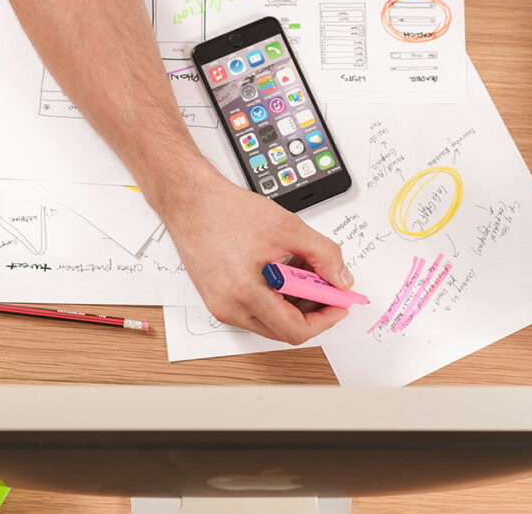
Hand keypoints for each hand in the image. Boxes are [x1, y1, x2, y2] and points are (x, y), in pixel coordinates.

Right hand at [157, 165, 351, 344]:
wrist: (190, 201)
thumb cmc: (226, 211)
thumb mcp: (288, 227)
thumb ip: (323, 255)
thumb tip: (341, 279)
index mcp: (245, 293)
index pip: (295, 330)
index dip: (325, 320)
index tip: (339, 304)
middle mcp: (229, 308)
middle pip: (284, 329)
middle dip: (312, 309)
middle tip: (326, 285)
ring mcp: (221, 306)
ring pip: (270, 320)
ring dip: (294, 301)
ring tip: (301, 268)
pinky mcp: (217, 299)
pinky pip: (254, 310)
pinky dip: (275, 296)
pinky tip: (282, 269)